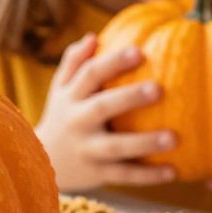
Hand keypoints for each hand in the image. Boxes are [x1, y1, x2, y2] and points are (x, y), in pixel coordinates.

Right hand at [35, 33, 177, 191]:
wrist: (37, 161)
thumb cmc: (62, 115)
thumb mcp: (60, 89)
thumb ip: (74, 62)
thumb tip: (93, 37)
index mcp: (72, 97)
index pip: (91, 74)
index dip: (114, 62)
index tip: (140, 52)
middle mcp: (77, 122)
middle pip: (102, 107)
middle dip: (129, 98)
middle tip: (159, 89)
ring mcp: (87, 149)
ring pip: (116, 147)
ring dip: (145, 143)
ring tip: (174, 138)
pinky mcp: (97, 174)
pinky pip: (124, 175)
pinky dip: (148, 175)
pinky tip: (173, 171)